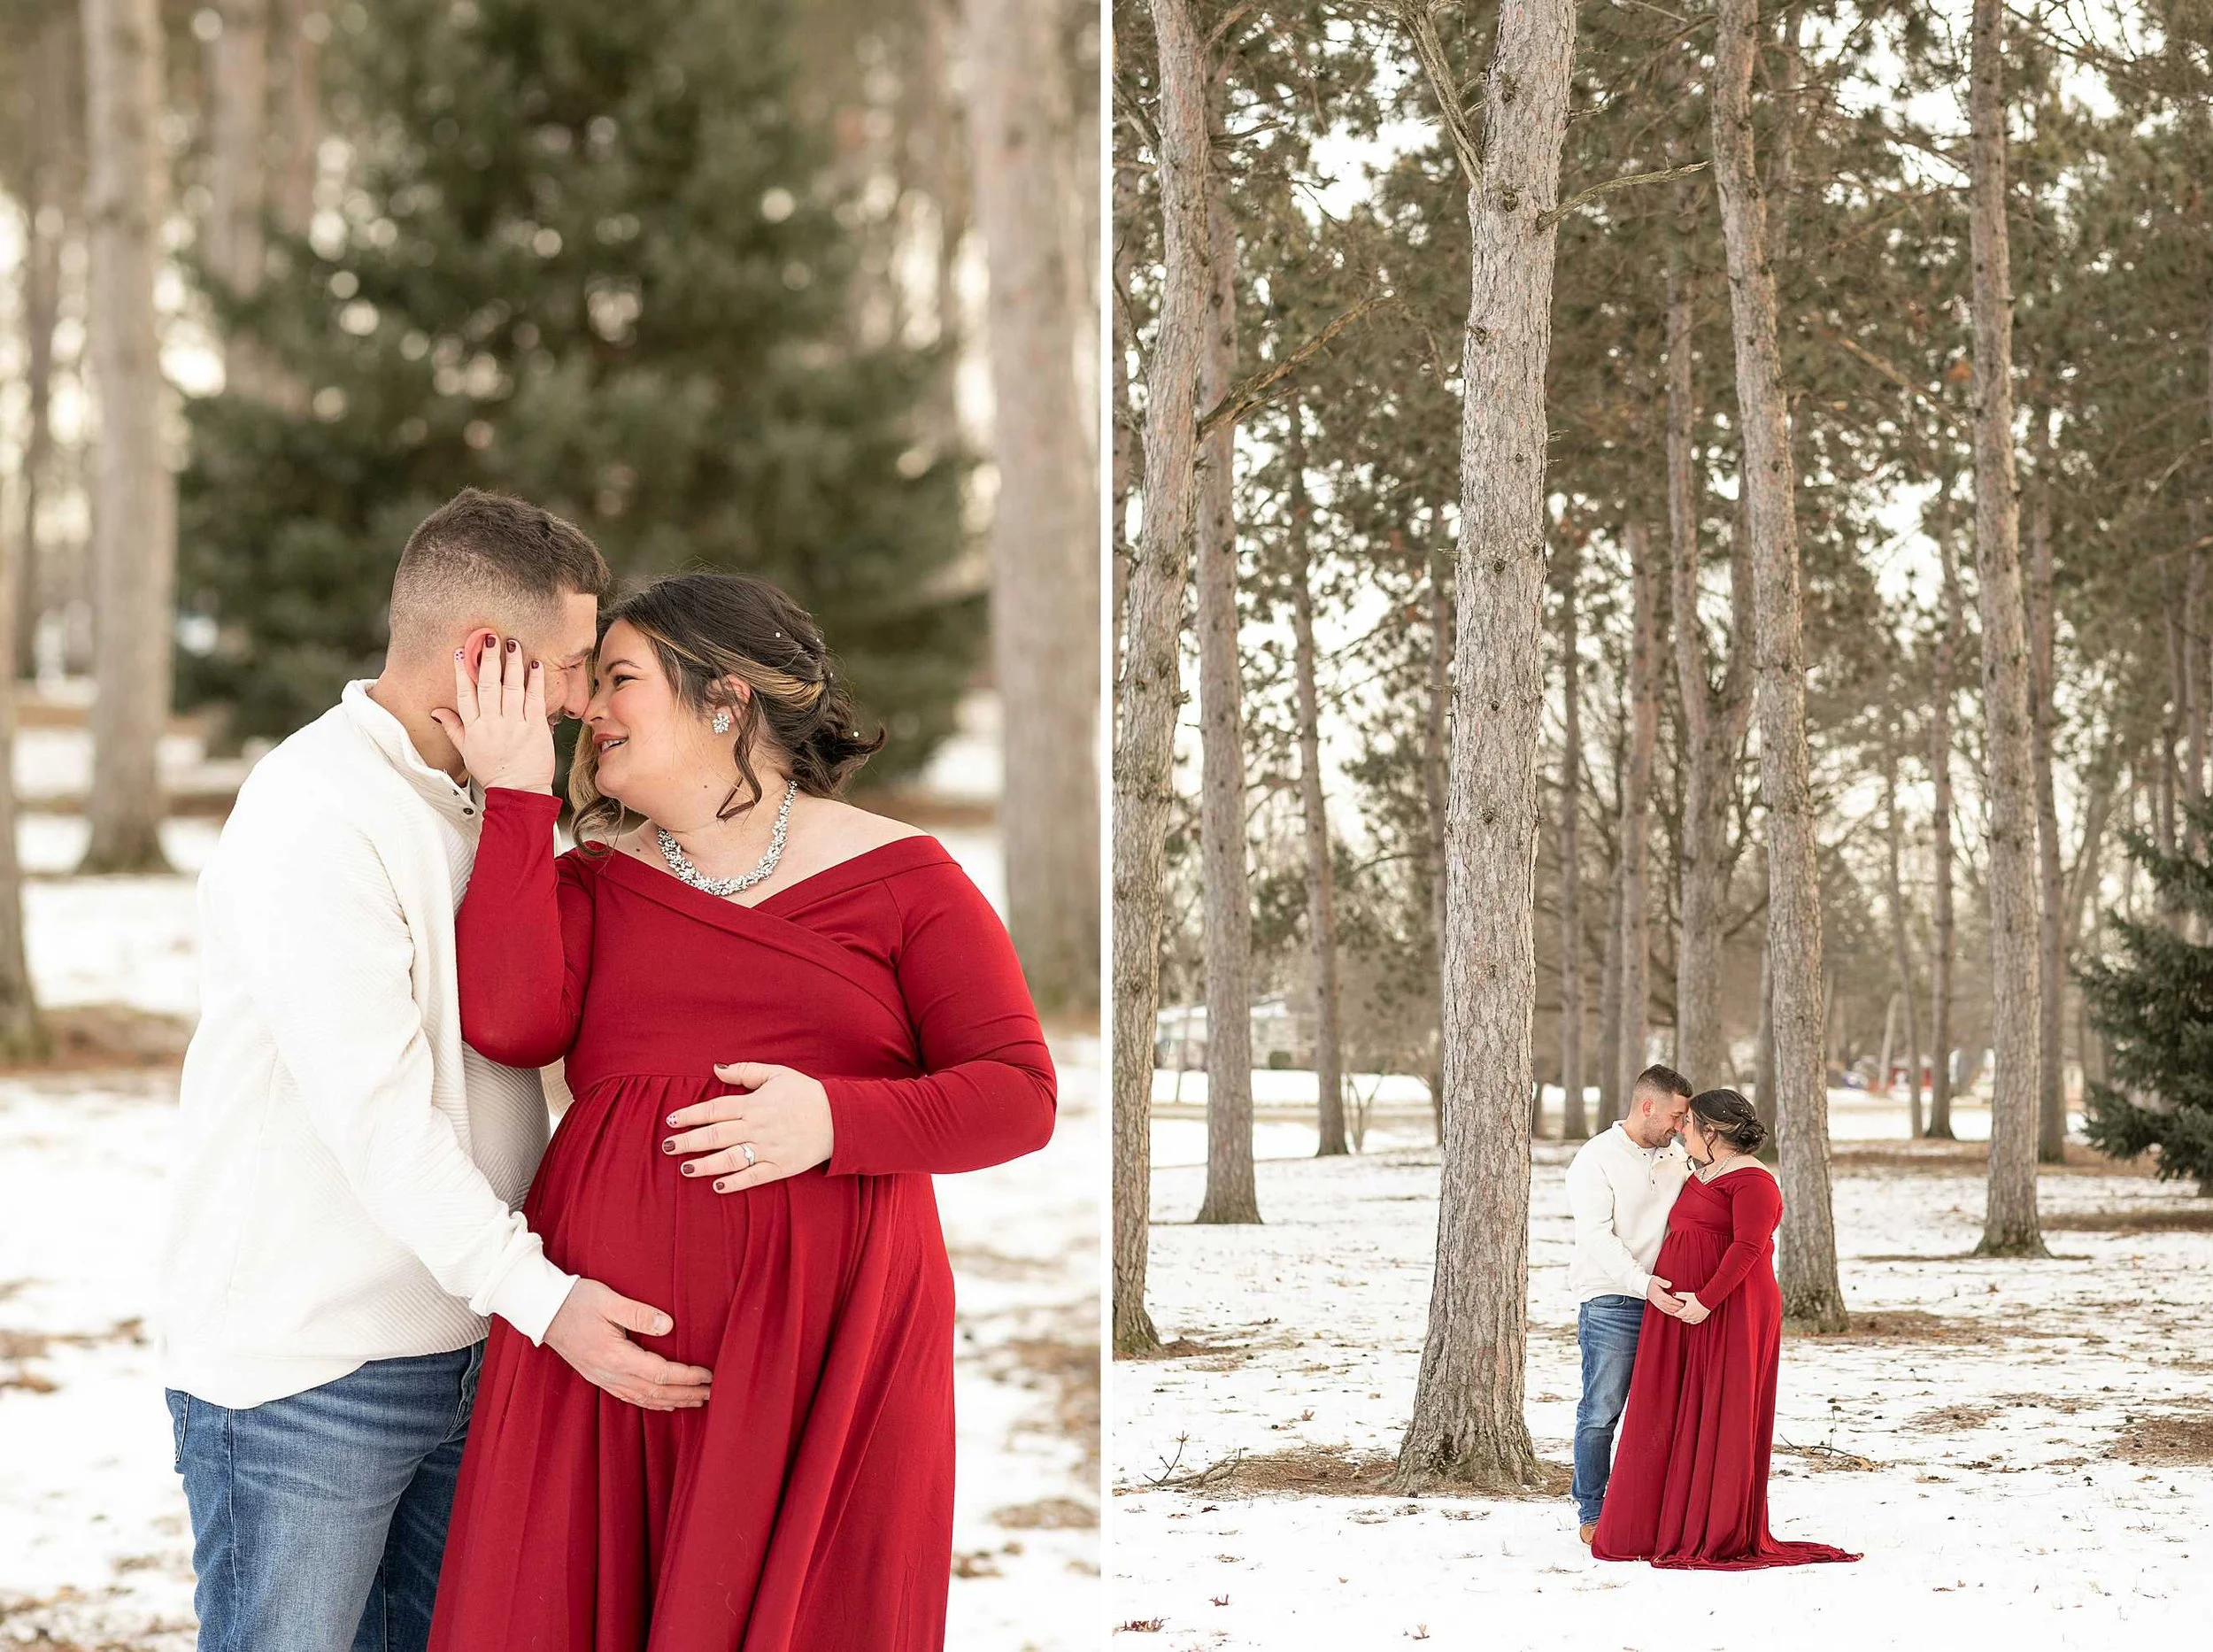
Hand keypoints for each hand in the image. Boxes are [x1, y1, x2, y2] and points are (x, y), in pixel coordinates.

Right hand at [427, 633, 554, 792]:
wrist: (519, 791)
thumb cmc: (493, 772)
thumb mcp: (466, 751)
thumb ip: (453, 728)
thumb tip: (436, 711)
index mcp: (474, 728)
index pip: (464, 694)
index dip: (461, 672)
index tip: (460, 652)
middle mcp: (493, 724)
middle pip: (487, 686)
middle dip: (487, 659)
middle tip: (489, 638)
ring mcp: (515, 725)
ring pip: (511, 688)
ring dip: (512, 664)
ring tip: (512, 644)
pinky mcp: (535, 728)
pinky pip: (534, 699)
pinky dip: (534, 681)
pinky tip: (534, 665)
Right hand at [541, 1278, 712, 1409]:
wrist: (544, 1311)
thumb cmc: (577, 1301)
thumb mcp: (609, 1300)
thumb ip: (639, 1314)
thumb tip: (668, 1325)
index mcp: (616, 1356)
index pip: (660, 1373)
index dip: (687, 1377)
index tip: (708, 1375)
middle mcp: (611, 1374)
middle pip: (656, 1392)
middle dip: (687, 1394)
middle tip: (713, 1393)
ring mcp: (604, 1378)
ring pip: (644, 1398)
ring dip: (673, 1401)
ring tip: (697, 1401)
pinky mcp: (599, 1377)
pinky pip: (630, 1397)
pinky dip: (652, 1403)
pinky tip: (664, 1403)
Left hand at [665, 1062, 835, 1191]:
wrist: (838, 1118)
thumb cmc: (805, 1093)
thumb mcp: (777, 1074)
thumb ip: (745, 1071)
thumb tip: (717, 1068)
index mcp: (755, 1104)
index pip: (715, 1109)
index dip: (691, 1115)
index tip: (672, 1120)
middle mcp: (758, 1128)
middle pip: (716, 1136)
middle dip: (689, 1142)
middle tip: (667, 1147)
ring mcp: (768, 1149)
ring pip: (730, 1159)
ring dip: (705, 1164)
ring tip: (686, 1168)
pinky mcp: (780, 1167)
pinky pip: (753, 1177)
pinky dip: (734, 1182)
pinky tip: (718, 1186)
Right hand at [1645, 1275, 1684, 1315]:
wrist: (1644, 1287)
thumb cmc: (1652, 1283)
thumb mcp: (1656, 1279)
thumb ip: (1663, 1282)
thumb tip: (1670, 1284)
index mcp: (1659, 1295)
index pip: (1670, 1300)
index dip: (1677, 1302)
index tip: (1683, 1303)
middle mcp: (1659, 1301)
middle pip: (1670, 1306)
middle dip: (1678, 1308)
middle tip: (1685, 1308)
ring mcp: (1658, 1304)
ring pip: (1668, 1310)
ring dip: (1675, 1311)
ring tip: (1682, 1311)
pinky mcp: (1658, 1306)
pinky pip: (1665, 1311)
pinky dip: (1671, 1313)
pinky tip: (1676, 1313)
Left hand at [1674, 1291, 1710, 1325]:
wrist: (1707, 1300)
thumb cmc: (1697, 1297)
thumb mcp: (1686, 1295)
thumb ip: (1679, 1295)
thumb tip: (1673, 1294)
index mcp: (1686, 1311)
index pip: (1678, 1314)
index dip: (1676, 1313)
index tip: (1674, 1311)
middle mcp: (1690, 1316)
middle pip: (1682, 1318)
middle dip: (1680, 1315)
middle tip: (1678, 1313)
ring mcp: (1696, 1318)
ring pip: (1688, 1320)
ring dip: (1685, 1318)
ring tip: (1683, 1316)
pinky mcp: (1701, 1318)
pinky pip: (1695, 1322)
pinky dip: (1692, 1321)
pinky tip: (1690, 1320)